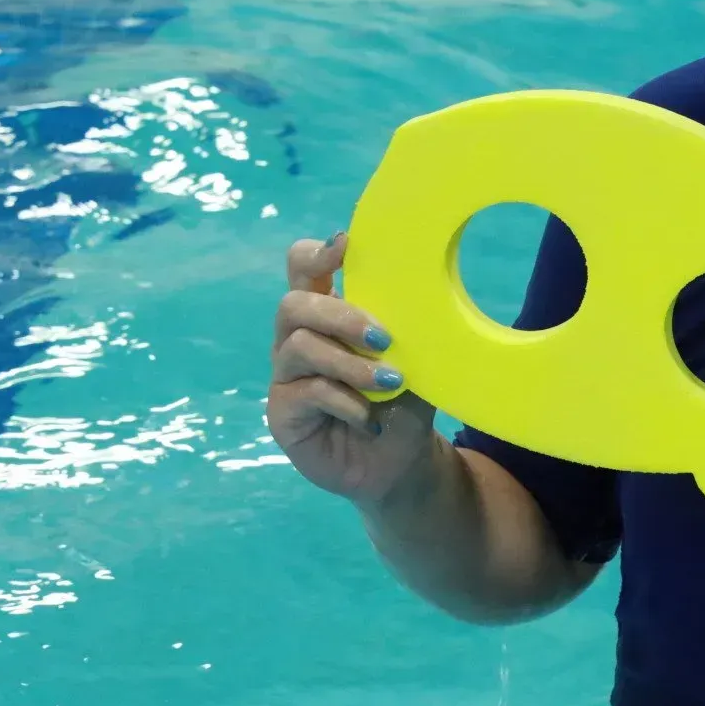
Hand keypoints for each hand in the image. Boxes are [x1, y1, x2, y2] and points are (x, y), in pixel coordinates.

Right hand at [268, 233, 436, 505]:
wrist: (398, 460)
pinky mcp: (282, 412)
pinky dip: (346, 402)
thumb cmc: (402, 401)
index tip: (346, 245)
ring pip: (300, 347)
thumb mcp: (414, 360)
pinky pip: (306, 393)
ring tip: (390, 382)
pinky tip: (371, 418)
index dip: (317, 253)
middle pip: (294, 304)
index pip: (304, 269)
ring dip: (351, 364)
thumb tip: (423, 296)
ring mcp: (285, 375)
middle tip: (384, 337)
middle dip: (340, 316)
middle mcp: (297, 339)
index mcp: (326, 315)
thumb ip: (407, 328)